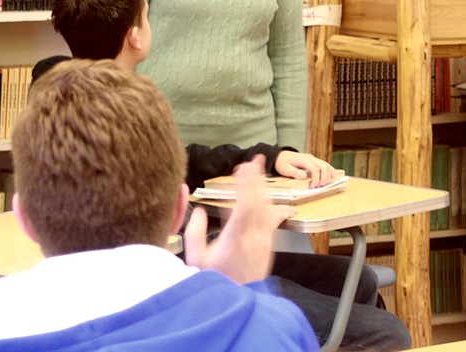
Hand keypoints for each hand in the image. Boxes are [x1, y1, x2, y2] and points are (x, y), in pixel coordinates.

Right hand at [183, 155, 294, 283]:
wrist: (235, 303)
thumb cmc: (214, 282)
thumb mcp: (196, 260)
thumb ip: (194, 233)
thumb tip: (197, 211)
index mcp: (236, 236)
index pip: (244, 204)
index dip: (246, 184)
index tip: (243, 169)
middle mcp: (254, 236)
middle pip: (259, 201)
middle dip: (257, 179)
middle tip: (256, 160)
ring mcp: (263, 241)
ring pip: (267, 208)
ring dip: (263, 190)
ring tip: (259, 174)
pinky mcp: (268, 247)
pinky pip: (271, 220)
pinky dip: (270, 205)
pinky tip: (267, 199)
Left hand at [274, 150, 335, 186]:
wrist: (281, 156)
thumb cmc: (282, 163)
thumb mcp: (285, 169)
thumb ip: (295, 172)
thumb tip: (304, 176)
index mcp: (304, 160)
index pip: (315, 169)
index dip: (316, 179)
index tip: (313, 187)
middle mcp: (311, 158)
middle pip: (324, 167)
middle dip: (324, 178)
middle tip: (319, 187)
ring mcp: (314, 159)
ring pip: (326, 165)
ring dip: (328, 175)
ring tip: (324, 184)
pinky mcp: (315, 161)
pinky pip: (325, 165)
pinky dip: (330, 170)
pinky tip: (332, 176)